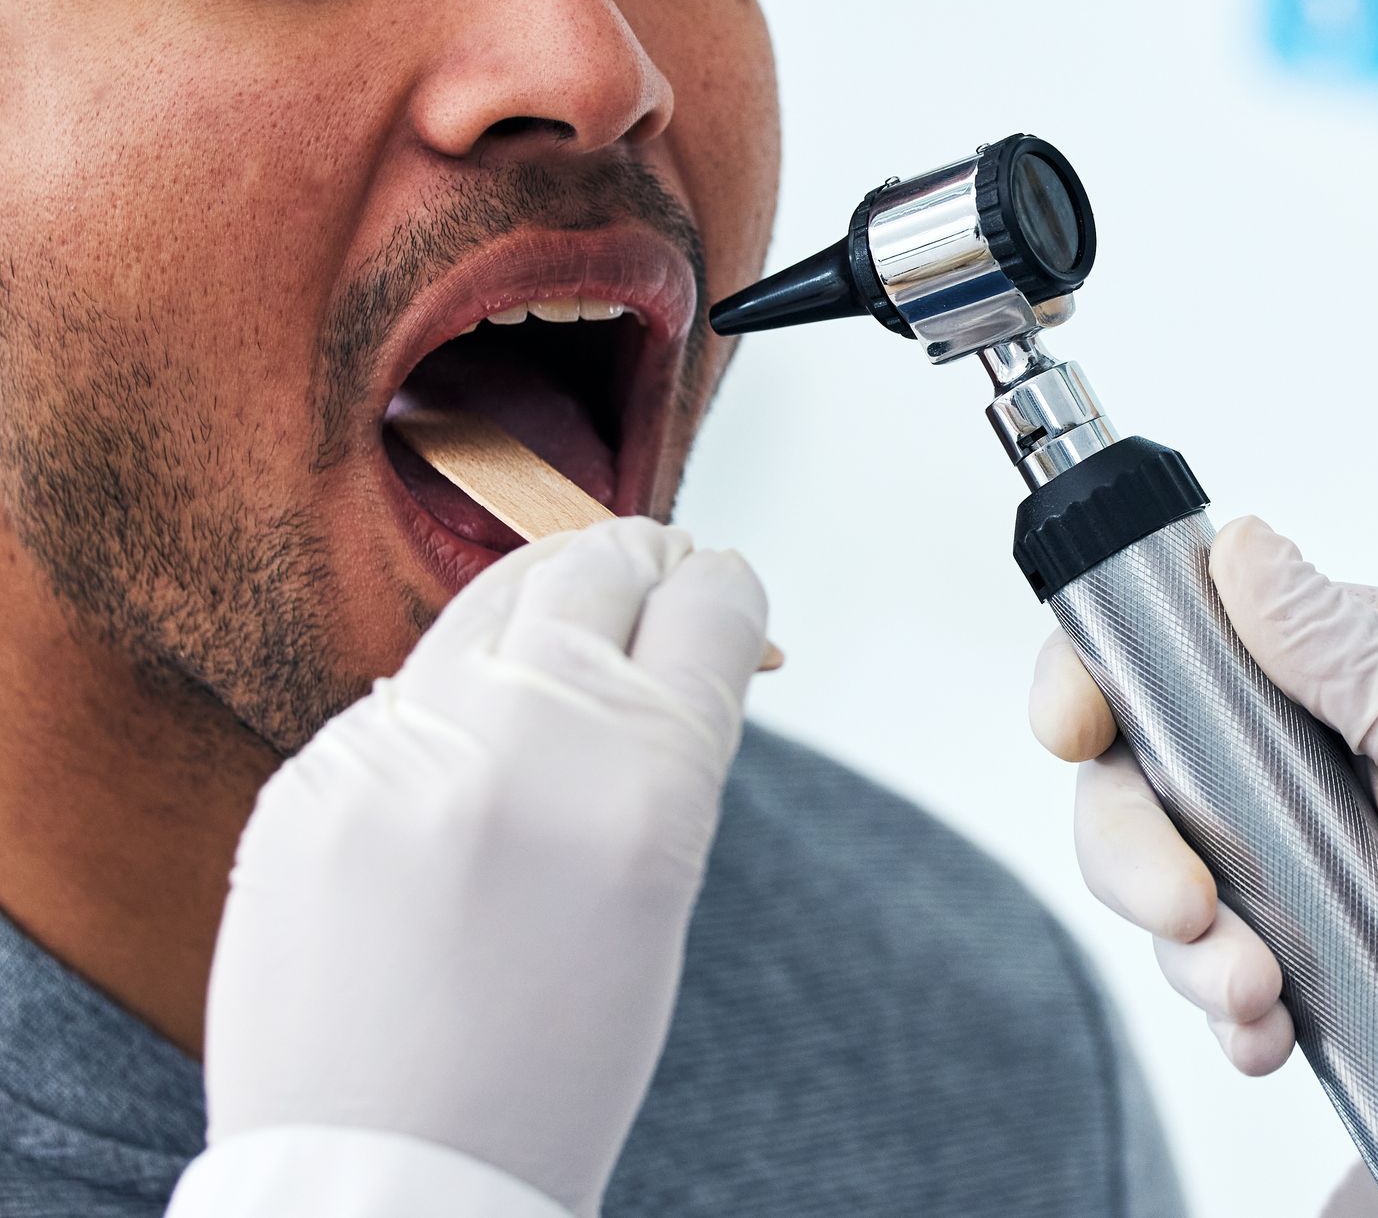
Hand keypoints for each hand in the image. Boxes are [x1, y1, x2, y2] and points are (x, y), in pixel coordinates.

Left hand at [200, 519, 767, 1215]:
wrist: (387, 1173)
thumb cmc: (550, 1057)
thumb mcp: (659, 899)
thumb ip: (662, 753)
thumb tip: (663, 643)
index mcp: (646, 787)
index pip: (709, 605)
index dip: (727, 595)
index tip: (718, 599)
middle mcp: (523, 744)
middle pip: (598, 563)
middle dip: (638, 562)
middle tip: (649, 578)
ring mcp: (400, 753)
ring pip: (489, 600)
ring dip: (541, 606)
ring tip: (560, 640)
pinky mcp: (309, 777)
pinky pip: (403, 690)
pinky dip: (450, 700)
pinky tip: (463, 760)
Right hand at [1029, 516, 1377, 1146]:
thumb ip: (1340, 644)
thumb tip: (1237, 544)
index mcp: (1318, 678)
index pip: (1165, 652)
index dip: (1095, 678)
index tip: (1070, 725)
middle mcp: (1281, 765)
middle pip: (1130, 779)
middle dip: (1130, 846)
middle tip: (1184, 905)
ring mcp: (1279, 867)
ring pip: (1152, 883)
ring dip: (1183, 945)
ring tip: (1257, 988)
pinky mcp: (1288, 959)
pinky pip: (1204, 977)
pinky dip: (1222, 1010)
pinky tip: (1270, 1030)